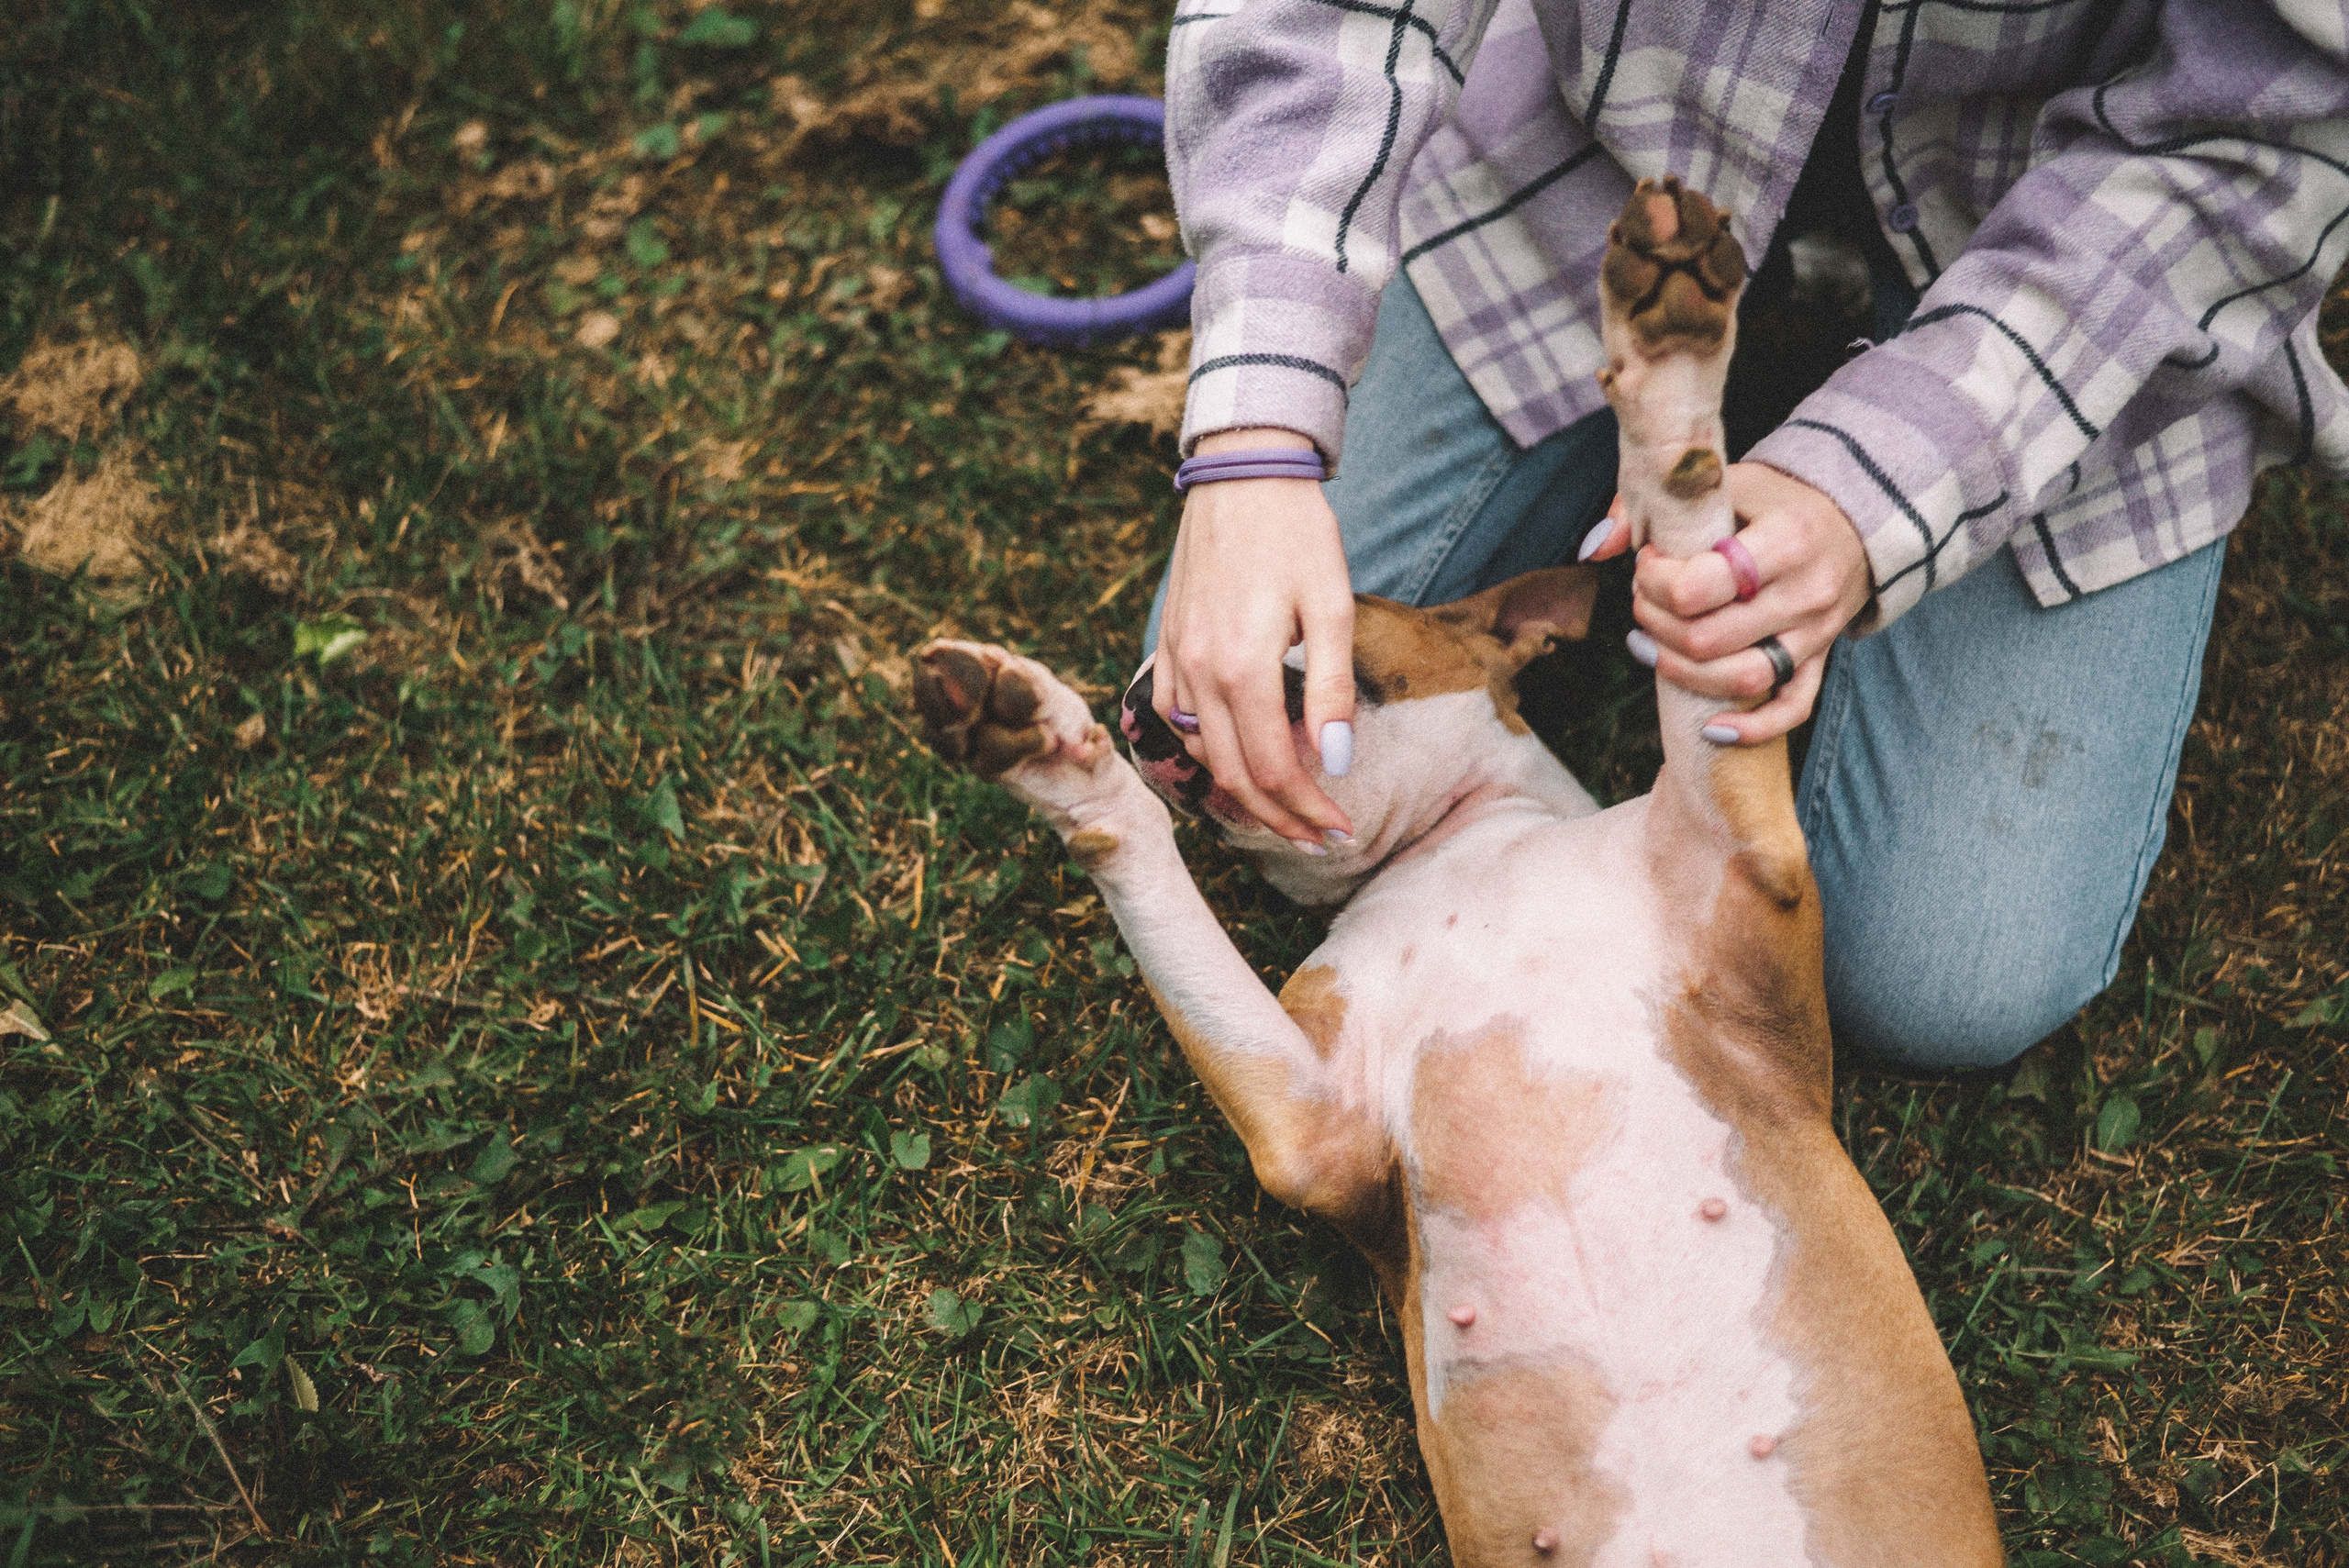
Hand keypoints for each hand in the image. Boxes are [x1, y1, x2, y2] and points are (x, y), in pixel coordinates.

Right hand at [1155, 428, 1355, 846]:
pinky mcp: (1168, 643)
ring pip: (1201, 753)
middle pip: (1235, 775)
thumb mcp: (1333, 606)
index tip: (1341, 831)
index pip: (1275, 769)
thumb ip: (1331, 689)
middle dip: (1279, 818)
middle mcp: (1198, 673)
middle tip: (1319, 839)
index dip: (1308, 811)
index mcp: (1242, 668)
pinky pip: (1175, 718)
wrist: (1241, 473)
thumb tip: (1335, 764)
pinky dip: (1203, 751)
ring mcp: (1175, 659)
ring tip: (1284, 809)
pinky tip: (1234, 757)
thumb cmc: (1298, 533)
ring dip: (1242, 792)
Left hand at [1582, 463, 1872, 742]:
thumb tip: (1593, 547)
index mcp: (1785, 541)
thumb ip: (1657, 504)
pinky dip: (1752, 728)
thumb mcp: (1727, 483)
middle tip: (1643, 599)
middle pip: (1710, 638)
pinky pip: (1793, 709)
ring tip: (1649, 646)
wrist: (1857, 519)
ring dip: (1681, 672)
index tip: (1648, 562)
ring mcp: (1816, 632)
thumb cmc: (1778, 500)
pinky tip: (1711, 730)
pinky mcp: (1820, 658)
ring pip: (1743, 678)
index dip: (1655, 582)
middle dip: (1656, 623)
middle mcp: (1805, 592)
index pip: (1701, 585)